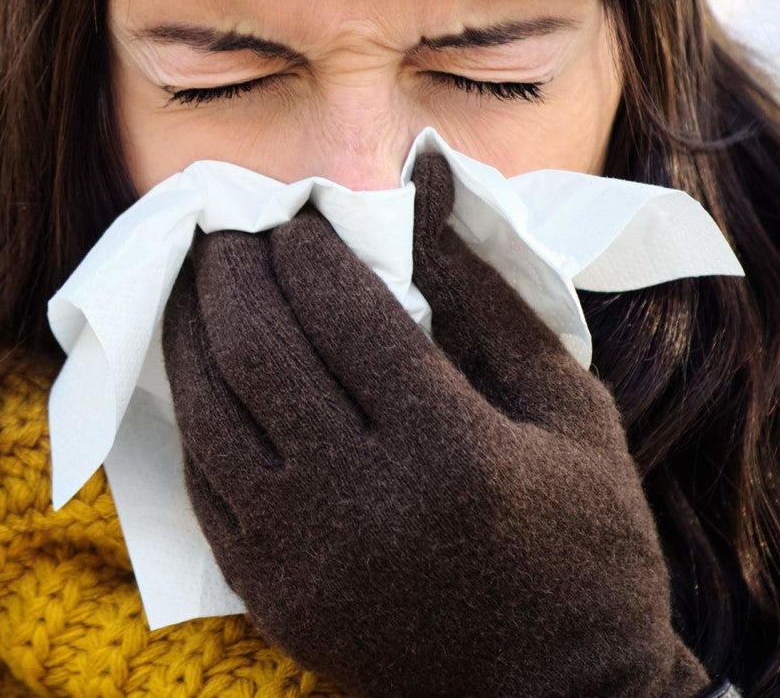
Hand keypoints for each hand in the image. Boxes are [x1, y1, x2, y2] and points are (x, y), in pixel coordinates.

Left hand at [160, 150, 716, 697]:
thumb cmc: (586, 540)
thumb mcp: (568, 407)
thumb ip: (487, 291)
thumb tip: (425, 180)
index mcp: (453, 450)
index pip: (342, 310)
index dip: (306, 246)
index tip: (298, 211)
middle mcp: (367, 504)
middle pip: (261, 350)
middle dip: (233, 269)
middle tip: (229, 226)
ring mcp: (309, 558)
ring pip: (210, 413)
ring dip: (193, 331)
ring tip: (201, 280)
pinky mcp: (274, 598)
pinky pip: (205, 484)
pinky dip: (196, 414)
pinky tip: (202, 370)